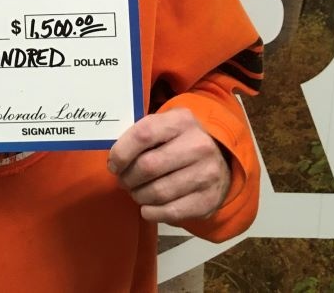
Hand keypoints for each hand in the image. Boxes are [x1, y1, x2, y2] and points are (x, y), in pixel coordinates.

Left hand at [107, 108, 230, 224]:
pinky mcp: (209, 199)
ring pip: (158, 192)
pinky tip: (147, 207)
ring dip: (139, 195)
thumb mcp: (164, 126)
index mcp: (181, 120)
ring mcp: (207, 173)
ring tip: (136, 192)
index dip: (121, 153)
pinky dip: (152, 212)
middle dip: (128, 178)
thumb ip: (140, 135)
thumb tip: (114, 160)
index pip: (142, 135)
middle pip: (148, 166)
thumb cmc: (179, 141)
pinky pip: (172, 212)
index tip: (113, 165)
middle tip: (123, 181)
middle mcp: (198, 145)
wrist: (220, 159)